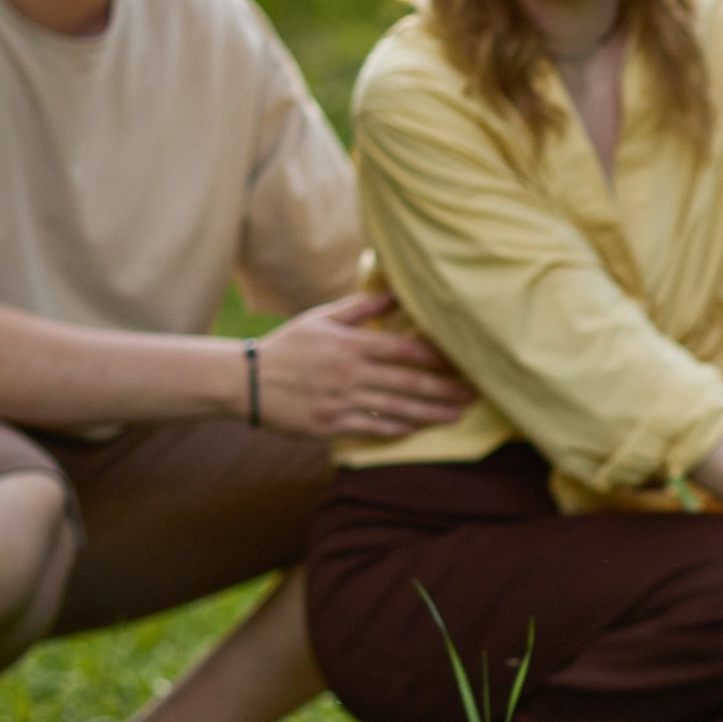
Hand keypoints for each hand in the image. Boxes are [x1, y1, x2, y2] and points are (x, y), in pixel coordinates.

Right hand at [250, 293, 474, 442]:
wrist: (247, 381)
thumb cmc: (288, 345)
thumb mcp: (321, 319)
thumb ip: (360, 308)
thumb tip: (393, 292)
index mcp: (350, 345)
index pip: (403, 350)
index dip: (435, 356)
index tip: (460, 360)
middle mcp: (350, 374)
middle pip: (408, 382)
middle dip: (444, 389)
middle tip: (474, 393)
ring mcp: (342, 402)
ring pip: (396, 409)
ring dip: (430, 413)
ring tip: (457, 415)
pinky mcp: (332, 426)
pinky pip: (373, 429)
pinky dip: (398, 429)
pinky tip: (419, 428)